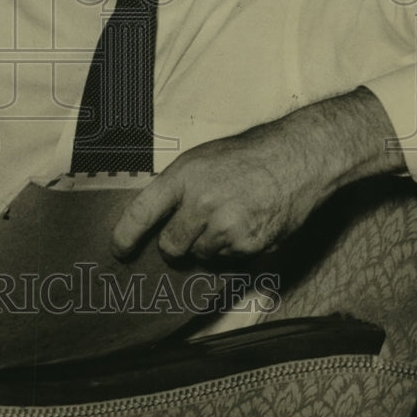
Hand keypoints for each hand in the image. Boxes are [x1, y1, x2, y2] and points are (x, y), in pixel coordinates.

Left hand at [111, 87, 404, 260]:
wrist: (296, 158)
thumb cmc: (246, 155)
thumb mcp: (201, 159)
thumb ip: (177, 187)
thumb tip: (154, 217)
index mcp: (184, 176)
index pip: (142, 212)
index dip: (126, 236)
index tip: (119, 250)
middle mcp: (202, 204)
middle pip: (170, 246)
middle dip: (176, 244)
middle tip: (190, 229)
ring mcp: (227, 228)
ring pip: (202, 255)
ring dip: (209, 245)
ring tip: (230, 217)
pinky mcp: (251, 246)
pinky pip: (229, 261)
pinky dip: (234, 250)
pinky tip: (248, 225)